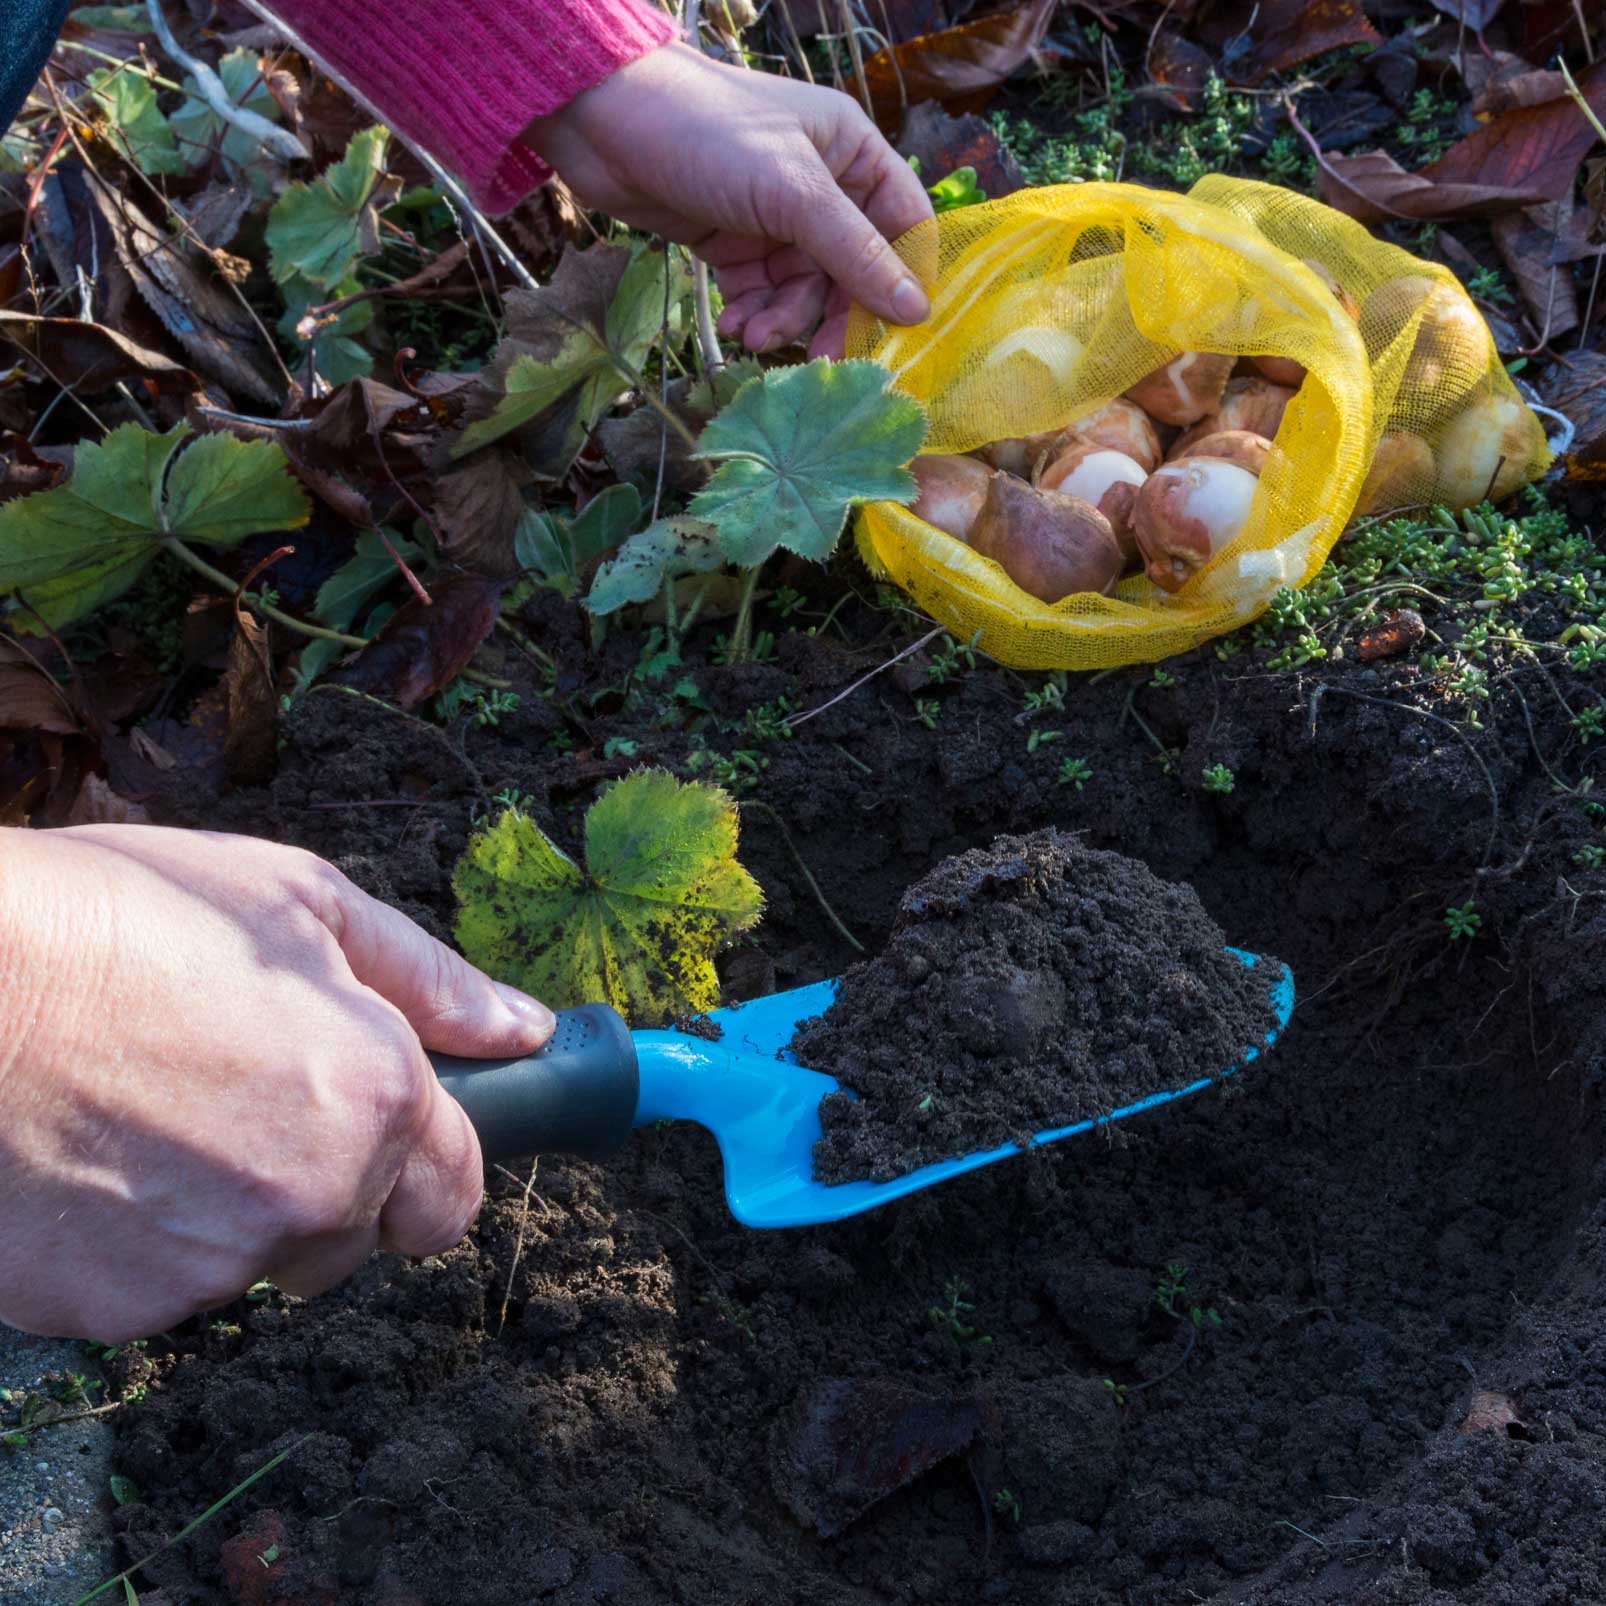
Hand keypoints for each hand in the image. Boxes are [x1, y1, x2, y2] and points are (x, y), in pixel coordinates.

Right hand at [0, 825, 553, 1340]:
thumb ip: (429, 979)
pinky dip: (148, 1242)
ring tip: (157, 1112)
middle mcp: (311, 1196)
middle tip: (250, 1097)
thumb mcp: (299, 902)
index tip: (393, 1130)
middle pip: (361, 1236)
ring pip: (261, 1261)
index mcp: (375, 1097)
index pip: (456, 1191)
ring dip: (235, 1211)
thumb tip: (523, 1028)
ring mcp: (211, 1264)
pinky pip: (166, 1289)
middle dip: (334, 1185)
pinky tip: (101, 1157)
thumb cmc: (117, 919)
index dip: (430, 1161)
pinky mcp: (117, 1309)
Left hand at [524, 42, 932, 358]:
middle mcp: (821, 183)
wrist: (604, 125)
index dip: (904, 278)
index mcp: (852, 152)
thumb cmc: (708, 133)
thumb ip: (855, 254)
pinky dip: (752, 314)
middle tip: (819, 361)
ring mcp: (775, 215)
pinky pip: (761, 292)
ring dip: (783, 321)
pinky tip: (735, 325)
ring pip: (802, 289)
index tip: (898, 331)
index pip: (903, 223)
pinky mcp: (733, 240)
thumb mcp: (794, 194)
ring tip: (754, 337)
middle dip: (831, 315)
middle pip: (851, 270)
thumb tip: (916, 311)